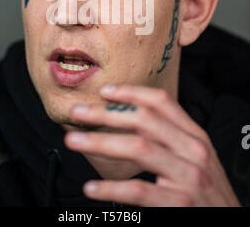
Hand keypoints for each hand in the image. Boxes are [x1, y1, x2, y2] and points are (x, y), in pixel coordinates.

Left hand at [64, 84, 241, 206]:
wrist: (230, 223)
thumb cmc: (206, 190)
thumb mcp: (195, 156)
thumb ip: (170, 137)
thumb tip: (130, 120)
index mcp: (195, 135)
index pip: (161, 102)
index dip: (131, 92)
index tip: (104, 91)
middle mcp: (193, 150)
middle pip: (144, 120)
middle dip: (106, 113)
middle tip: (78, 112)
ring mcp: (189, 177)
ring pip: (138, 148)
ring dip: (100, 142)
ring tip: (74, 141)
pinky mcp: (181, 204)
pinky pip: (139, 190)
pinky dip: (111, 189)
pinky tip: (91, 188)